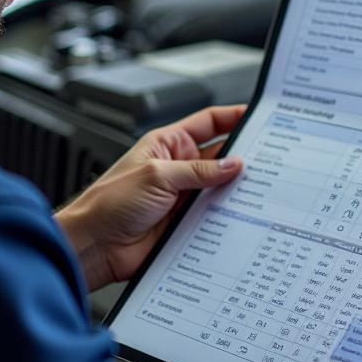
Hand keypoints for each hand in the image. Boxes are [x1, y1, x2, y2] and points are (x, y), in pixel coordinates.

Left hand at [56, 105, 245, 290]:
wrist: (94, 245)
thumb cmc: (109, 203)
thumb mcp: (157, 176)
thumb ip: (198, 170)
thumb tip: (233, 164)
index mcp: (167, 144)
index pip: (208, 123)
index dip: (233, 117)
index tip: (257, 116)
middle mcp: (178, 168)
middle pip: (220, 156)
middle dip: (242, 157)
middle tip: (267, 158)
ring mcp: (183, 196)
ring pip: (220, 188)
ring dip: (235, 190)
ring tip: (257, 188)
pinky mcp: (185, 223)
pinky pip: (213, 216)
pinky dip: (227, 216)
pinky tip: (241, 215)